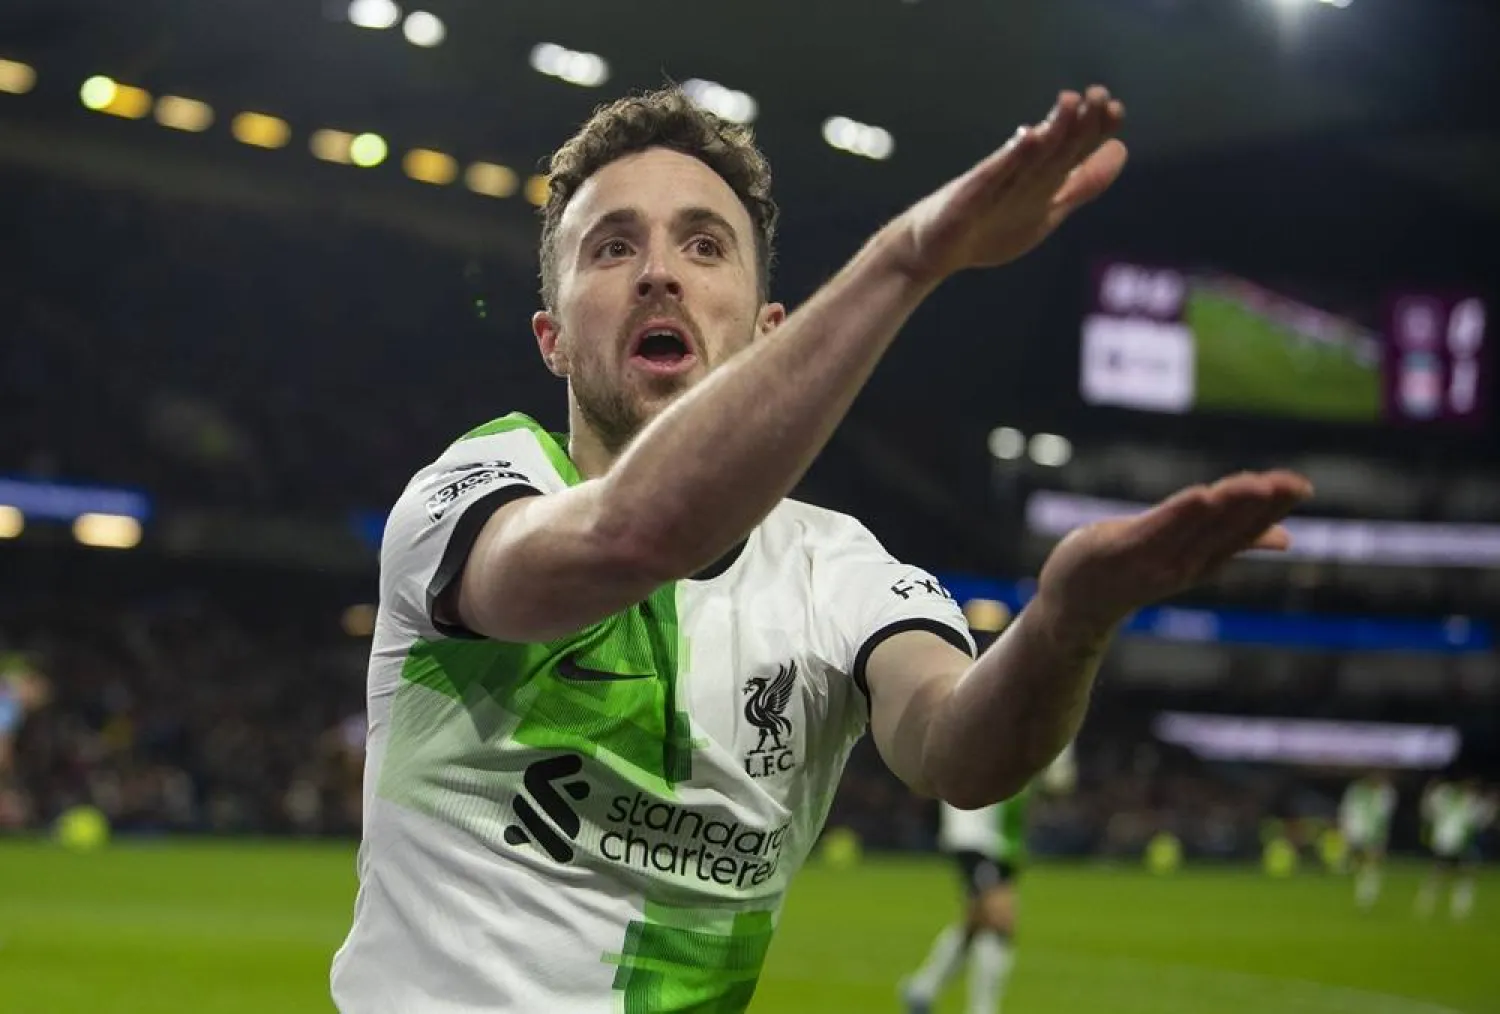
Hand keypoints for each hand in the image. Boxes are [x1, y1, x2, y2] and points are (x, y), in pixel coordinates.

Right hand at [891, 86, 1127, 283]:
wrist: (934, 249)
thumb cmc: (988, 228)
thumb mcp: (1047, 208)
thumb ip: (1082, 183)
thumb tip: (1120, 150)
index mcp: (1042, 179)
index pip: (1074, 150)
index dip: (1096, 129)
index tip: (1116, 110)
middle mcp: (1020, 176)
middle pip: (1056, 148)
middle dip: (1079, 122)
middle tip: (1098, 95)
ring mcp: (994, 184)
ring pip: (1030, 156)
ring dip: (1052, 129)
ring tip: (1070, 102)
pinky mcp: (970, 194)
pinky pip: (994, 174)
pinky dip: (1013, 157)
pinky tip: (1029, 137)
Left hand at [1035, 470, 1313, 635]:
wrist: (1073, 606)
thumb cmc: (1131, 570)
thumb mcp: (1186, 555)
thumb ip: (1232, 541)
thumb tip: (1287, 540)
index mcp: (1203, 560)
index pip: (1245, 531)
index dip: (1273, 509)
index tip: (1301, 486)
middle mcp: (1184, 564)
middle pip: (1228, 529)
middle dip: (1260, 505)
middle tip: (1293, 484)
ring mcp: (1152, 561)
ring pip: (1197, 529)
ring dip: (1228, 507)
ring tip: (1257, 485)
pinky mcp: (1119, 552)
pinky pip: (1155, 532)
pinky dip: (1180, 515)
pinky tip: (1202, 495)